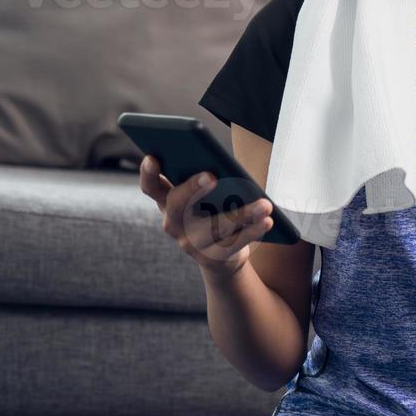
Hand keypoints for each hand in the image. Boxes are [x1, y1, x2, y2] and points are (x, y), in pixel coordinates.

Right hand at [138, 153, 273, 278]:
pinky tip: (268, 221)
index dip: (148, 173)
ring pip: (213, 227)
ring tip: (264, 204)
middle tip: (212, 175)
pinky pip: (233, 244)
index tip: (153, 157)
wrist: (222, 254)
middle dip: (192, 188)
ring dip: (242, 214)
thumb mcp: (206, 194)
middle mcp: (173, 223)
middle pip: (176, 204)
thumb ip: (205, 179)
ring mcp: (189, 243)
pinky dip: (252, 231)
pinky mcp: (211, 258)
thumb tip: (222, 168)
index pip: (151, 186)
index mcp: (168, 200)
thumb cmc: (214, 210)